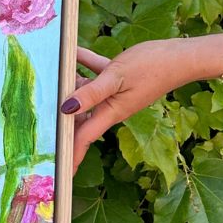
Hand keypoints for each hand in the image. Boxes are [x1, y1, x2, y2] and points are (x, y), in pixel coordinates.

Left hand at [61, 40, 205, 173]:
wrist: (182, 56)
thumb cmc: (153, 66)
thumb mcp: (116, 78)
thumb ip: (91, 93)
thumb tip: (66, 108)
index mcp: (110, 113)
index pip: (84, 139)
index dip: (69, 156)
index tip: (58, 171)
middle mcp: (110, 107)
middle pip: (80, 119)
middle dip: (62, 123)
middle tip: (40, 126)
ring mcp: (114, 94)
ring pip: (85, 93)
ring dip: (69, 86)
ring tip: (48, 81)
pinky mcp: (118, 79)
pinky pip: (96, 73)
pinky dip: (84, 64)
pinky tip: (72, 51)